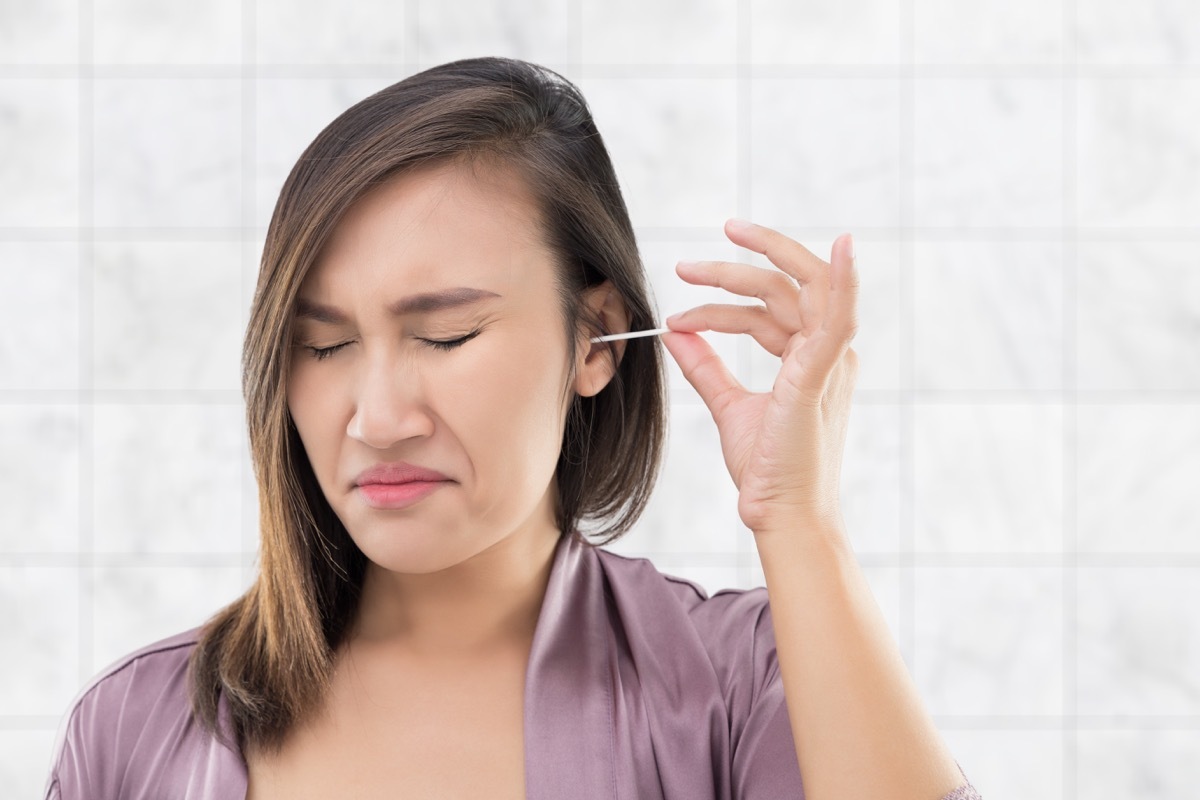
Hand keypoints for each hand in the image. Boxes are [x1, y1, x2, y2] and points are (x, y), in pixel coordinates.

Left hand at [660, 218, 859, 536]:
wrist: (780, 514)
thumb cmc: (767, 469)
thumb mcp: (729, 406)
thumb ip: (705, 367)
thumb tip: (675, 333)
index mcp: (810, 359)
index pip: (768, 309)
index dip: (723, 300)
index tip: (681, 304)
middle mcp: (826, 353)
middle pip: (782, 288)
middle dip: (732, 269)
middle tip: (684, 266)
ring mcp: (828, 361)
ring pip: (793, 289)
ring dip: (740, 272)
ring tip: (688, 270)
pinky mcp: (822, 373)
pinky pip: (842, 315)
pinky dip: (846, 279)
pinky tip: (845, 246)